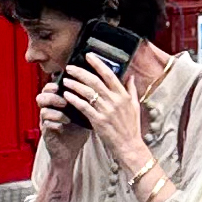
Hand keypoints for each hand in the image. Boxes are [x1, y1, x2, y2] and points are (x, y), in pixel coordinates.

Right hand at [37, 80, 85, 168]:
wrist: (71, 150)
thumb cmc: (78, 130)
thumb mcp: (84, 114)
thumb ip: (87, 102)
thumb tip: (100, 89)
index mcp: (57, 102)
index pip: (51, 88)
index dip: (54, 83)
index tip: (63, 81)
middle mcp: (49, 110)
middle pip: (42, 95)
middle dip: (51, 95)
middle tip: (63, 99)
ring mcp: (46, 121)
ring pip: (42, 109)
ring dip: (54, 109)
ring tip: (64, 111)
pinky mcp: (46, 132)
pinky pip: (46, 124)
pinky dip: (55, 123)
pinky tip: (63, 125)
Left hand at [60, 56, 145, 173]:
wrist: (129, 146)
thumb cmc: (132, 127)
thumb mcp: (135, 106)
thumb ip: (131, 90)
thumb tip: (131, 76)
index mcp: (123, 96)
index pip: (109, 74)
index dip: (98, 63)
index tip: (88, 55)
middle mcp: (114, 101)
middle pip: (95, 81)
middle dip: (80, 72)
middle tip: (70, 67)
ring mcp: (106, 111)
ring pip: (87, 92)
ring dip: (74, 84)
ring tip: (66, 80)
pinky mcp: (98, 121)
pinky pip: (83, 106)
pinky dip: (74, 99)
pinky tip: (67, 95)